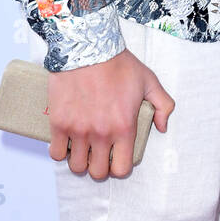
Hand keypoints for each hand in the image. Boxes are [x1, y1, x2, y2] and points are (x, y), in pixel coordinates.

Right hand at [46, 48, 174, 179]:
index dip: (120, 167)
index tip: (117, 158)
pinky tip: (67, 142)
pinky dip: (61, 151)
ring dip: (80, 160)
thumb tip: (162, 127)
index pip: (122, 169)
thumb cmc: (118, 63)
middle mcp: (101, 133)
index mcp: (124, 127)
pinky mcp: (59, 123)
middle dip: (99, 167)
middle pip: (97, 173)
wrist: (87, 47)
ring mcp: (78, 130)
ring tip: (83, 148)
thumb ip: (163, 105)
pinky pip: (56, 153)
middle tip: (99, 154)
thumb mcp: (149, 81)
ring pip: (76, 166)